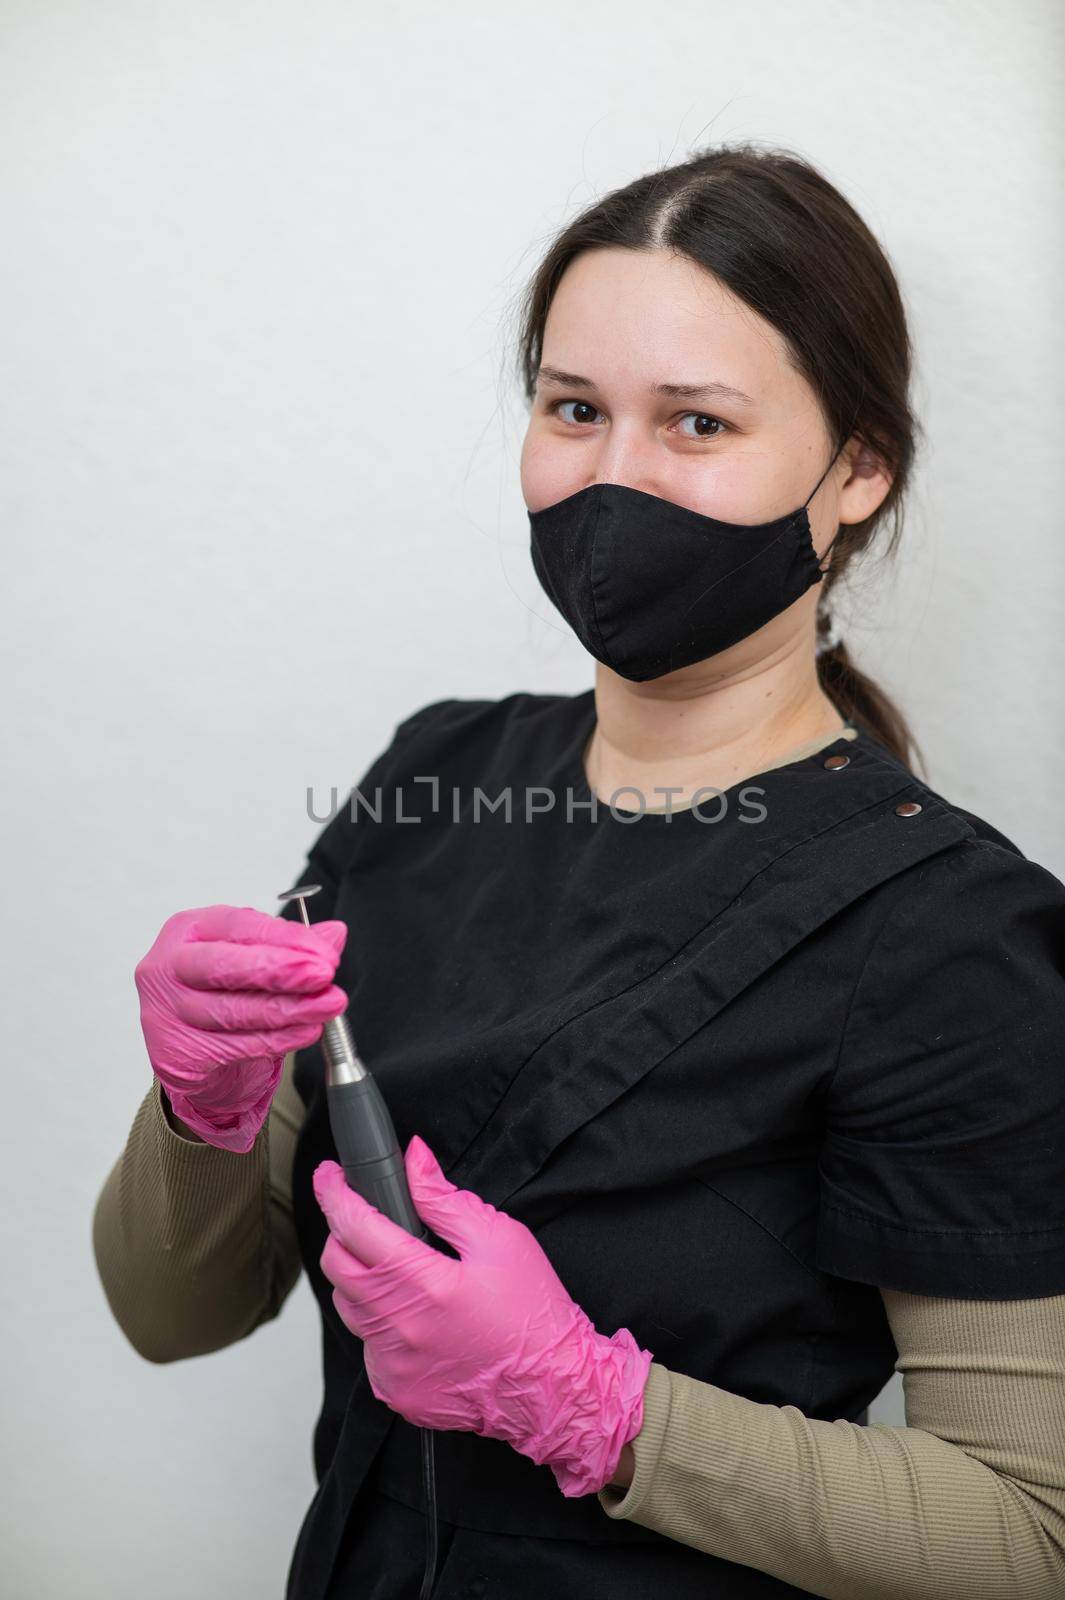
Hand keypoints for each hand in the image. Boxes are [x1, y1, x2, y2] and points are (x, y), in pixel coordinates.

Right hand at [135, 904, 347, 1151]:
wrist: (194, 1048)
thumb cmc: (224, 990)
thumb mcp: (257, 957)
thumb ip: (293, 945)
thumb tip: (334, 934)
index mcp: (188, 929)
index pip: (237, 925)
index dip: (285, 938)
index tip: (325, 952)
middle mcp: (168, 966)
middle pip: (222, 966)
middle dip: (280, 971)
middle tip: (323, 975)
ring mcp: (165, 1012)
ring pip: (232, 1012)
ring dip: (289, 1009)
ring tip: (328, 1005)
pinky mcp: (174, 1053)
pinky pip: (234, 1047)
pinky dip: (277, 1040)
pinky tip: (306, 1031)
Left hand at [312, 1135, 652, 1496]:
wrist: (553, 1387)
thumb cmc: (533, 1314)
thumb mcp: (499, 1238)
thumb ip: (444, 1198)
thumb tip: (414, 1160)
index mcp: (424, 1284)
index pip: (355, 1226)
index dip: (335, 1192)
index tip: (329, 1175)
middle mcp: (399, 1329)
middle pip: (336, 1266)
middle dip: (342, 1232)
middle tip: (369, 1219)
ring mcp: (392, 1365)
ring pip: (348, 1306)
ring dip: (363, 1280)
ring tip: (406, 1271)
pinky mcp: (395, 1390)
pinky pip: (368, 1345)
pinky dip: (382, 1323)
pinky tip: (419, 1317)